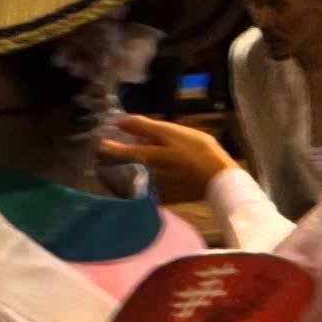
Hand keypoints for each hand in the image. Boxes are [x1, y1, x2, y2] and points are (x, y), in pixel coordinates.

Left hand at [97, 115, 239, 204]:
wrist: (221, 180)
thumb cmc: (199, 151)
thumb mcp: (173, 132)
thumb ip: (145, 127)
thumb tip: (120, 121)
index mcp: (148, 157)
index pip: (120, 152)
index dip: (108, 146)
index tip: (100, 142)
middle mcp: (147, 175)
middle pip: (122, 170)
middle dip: (113, 163)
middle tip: (109, 156)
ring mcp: (155, 189)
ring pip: (132, 182)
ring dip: (125, 174)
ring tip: (123, 167)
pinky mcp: (165, 199)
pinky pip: (146, 194)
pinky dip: (141, 187)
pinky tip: (142, 181)